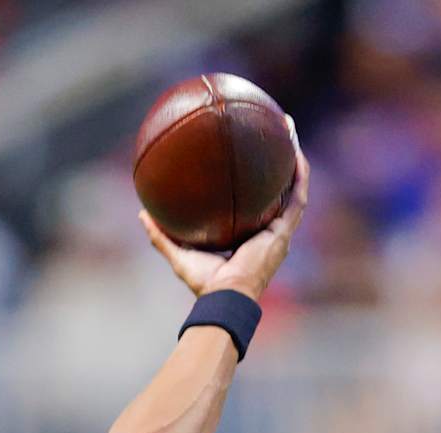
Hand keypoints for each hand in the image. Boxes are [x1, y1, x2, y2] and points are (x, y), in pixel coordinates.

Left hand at [141, 117, 311, 299]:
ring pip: (293, 187)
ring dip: (293, 158)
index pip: (254, 203)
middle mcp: (268, 231)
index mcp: (248, 236)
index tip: (246, 159)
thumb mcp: (178, 253)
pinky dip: (298, 173)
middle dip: (276, 162)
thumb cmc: (203, 283)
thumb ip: (161, 235)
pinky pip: (297, 196)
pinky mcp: (285, 230)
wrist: (224, 296)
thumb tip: (142, 213)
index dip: (253, 182)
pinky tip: (294, 149)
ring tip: (287, 129)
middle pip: (276, 189)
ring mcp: (279, 230)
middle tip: (271, 133)